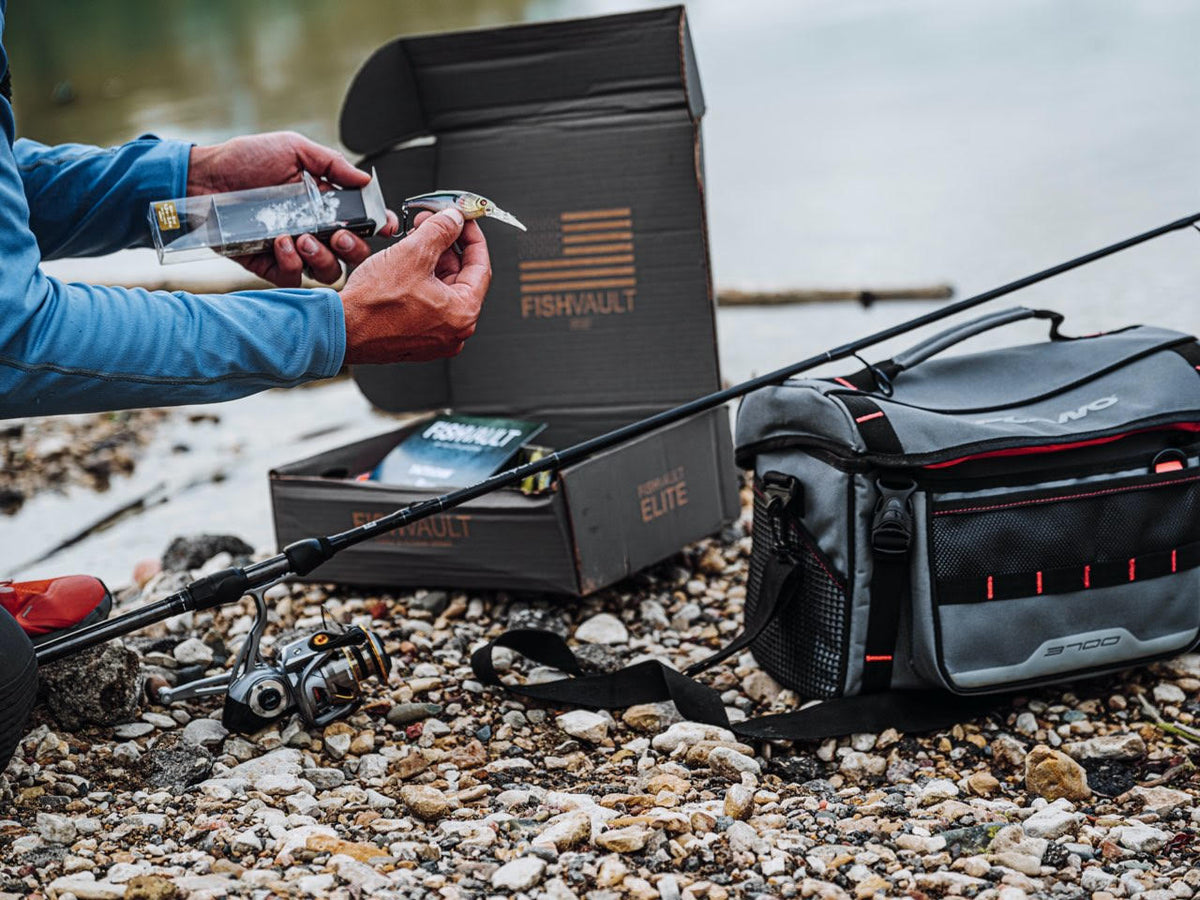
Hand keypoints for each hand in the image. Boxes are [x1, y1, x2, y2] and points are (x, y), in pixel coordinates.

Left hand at [187, 131, 399, 286]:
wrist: (202, 178)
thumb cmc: (243, 160)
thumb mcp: (293, 149)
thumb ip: (332, 164)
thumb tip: (365, 178)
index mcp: (325, 204)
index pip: (362, 222)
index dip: (379, 226)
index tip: (385, 225)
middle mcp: (314, 230)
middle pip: (351, 254)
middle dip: (353, 248)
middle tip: (338, 236)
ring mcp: (293, 250)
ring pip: (327, 272)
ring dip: (322, 258)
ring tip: (304, 237)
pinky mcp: (269, 265)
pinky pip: (292, 277)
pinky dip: (292, 263)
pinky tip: (281, 243)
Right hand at [340, 207, 490, 363]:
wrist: (340, 330)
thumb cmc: (372, 305)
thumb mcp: (412, 254)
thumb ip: (441, 231)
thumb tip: (454, 219)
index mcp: (463, 313)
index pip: (481, 266)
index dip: (472, 236)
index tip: (464, 220)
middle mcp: (455, 331)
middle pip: (461, 276)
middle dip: (446, 245)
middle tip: (433, 223)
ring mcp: (436, 337)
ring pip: (442, 287)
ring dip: (431, 259)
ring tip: (414, 238)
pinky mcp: (417, 337)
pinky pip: (428, 302)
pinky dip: (421, 279)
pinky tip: (406, 262)